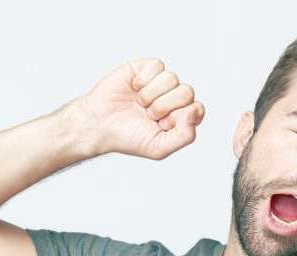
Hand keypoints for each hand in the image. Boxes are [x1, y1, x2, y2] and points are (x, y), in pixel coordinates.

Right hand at [71, 58, 204, 158]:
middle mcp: (174, 98)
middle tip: (149, 115)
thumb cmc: (128, 138)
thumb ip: (185, 135)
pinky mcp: (145, 69)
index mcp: (181, 117)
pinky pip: (157, 66)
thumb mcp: (159, 147)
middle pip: (187, 92)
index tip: (162, 124)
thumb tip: (194, 111)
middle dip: (165, 106)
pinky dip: (144, 80)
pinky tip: (134, 89)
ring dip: (152, 94)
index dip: (180, 116)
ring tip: (140, 104)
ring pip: (172, 78)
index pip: (197, 109)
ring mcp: (160, 83)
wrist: (98, 125)